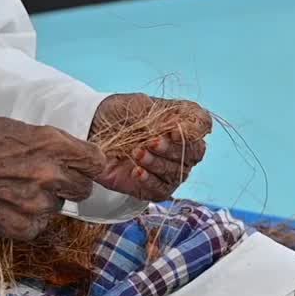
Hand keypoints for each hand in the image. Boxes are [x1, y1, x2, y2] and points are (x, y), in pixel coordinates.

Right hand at [0, 117, 106, 240]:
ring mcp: (37, 203)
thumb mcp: (20, 129)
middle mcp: (49, 174)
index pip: (96, 161)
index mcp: (52, 144)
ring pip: (59, 208)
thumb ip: (53, 144)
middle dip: (69, 184)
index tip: (83, 167)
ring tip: (16, 189)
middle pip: (83, 189)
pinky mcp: (23, 226)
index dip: (90, 165)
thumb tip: (76, 157)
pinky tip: (9, 205)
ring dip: (44, 201)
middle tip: (44, 179)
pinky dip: (28, 219)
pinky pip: (40, 225)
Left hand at [90, 94, 210, 200]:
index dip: (194, 130)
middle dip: (172, 148)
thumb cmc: (117, 115)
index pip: (202, 124)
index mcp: (182, 120)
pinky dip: (150, 181)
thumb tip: (177, 126)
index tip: (174, 130)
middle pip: (195, 152)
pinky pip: (162, 190)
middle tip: (150, 141)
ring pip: (178, 172)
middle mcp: (181, 147)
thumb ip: (159, 114)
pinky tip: (136, 172)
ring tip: (137, 153)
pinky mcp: (155, 188)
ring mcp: (170, 169)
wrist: (91, 131)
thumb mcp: (136, 105)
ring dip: (158, 163)